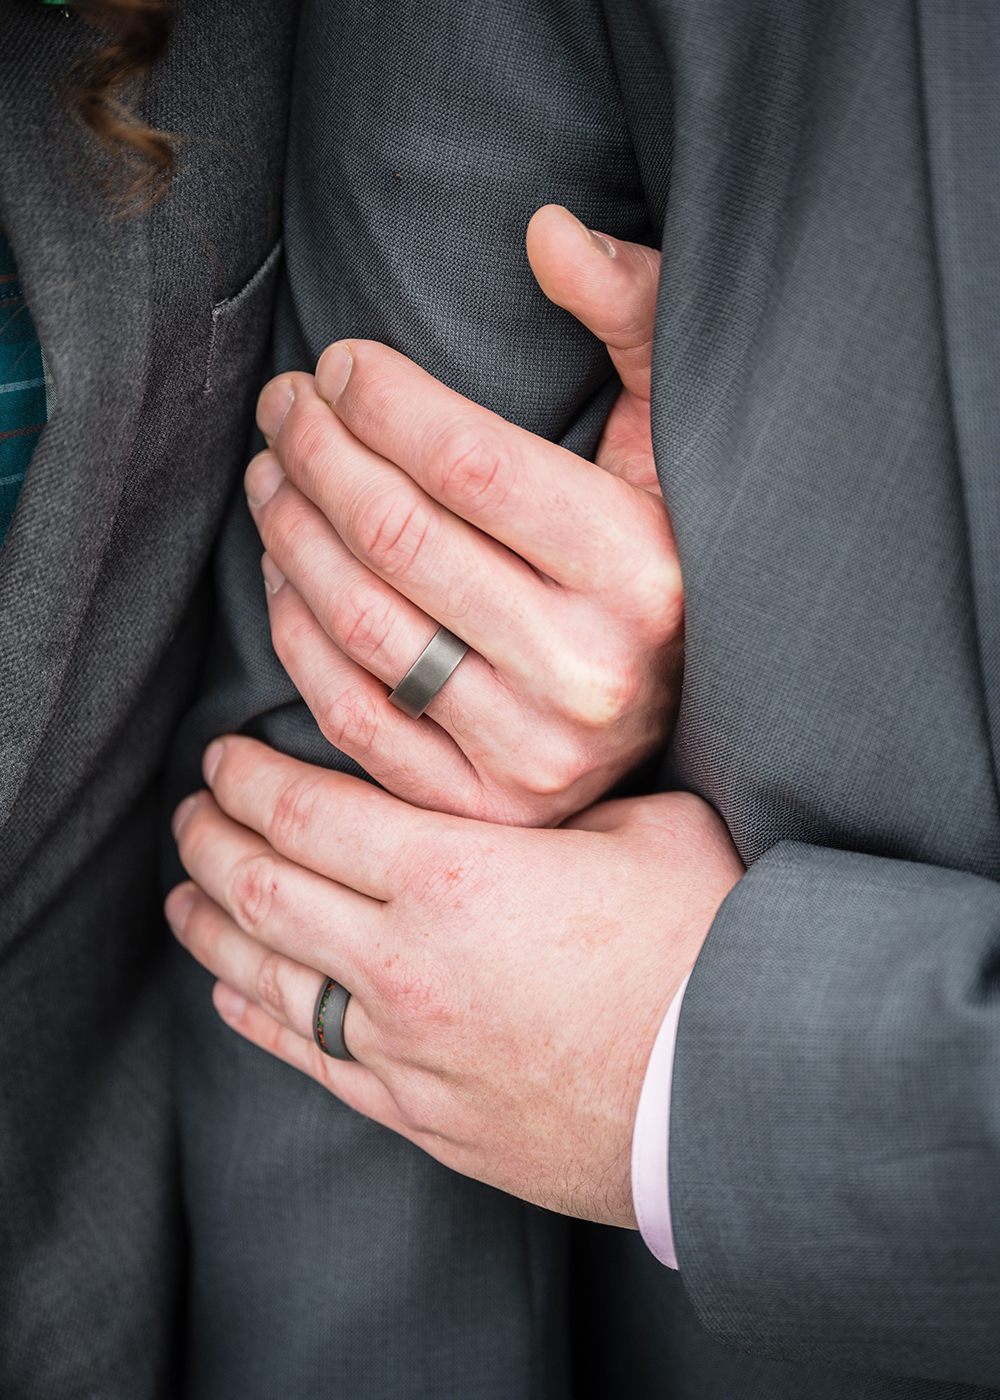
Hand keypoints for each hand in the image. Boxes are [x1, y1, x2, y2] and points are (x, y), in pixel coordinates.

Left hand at [166, 736, 743, 1226]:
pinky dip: (259, 1018)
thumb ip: (562, 804)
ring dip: (212, 928)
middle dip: (211, 841)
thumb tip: (530, 789)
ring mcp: (405, 1048)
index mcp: (455, 872)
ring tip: (183, 897)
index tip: (221, 757)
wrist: (739, 1097)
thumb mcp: (647, 829)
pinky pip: (312, 1059)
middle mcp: (405, 961)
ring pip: (268, 977)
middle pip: (264, 889)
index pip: (306, 812)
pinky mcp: (423, 1114)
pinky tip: (234, 993)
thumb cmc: (707, 948)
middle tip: (192, 813)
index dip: (247, 778)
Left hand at [246, 206, 678, 827]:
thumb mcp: (676, 433)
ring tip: (269, 473)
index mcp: (644, 569)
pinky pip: (350, 711)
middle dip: (314, 451)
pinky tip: (280, 572)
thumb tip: (544, 228)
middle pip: (398, 537)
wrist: (674, 714)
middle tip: (281, 407)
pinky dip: (293, 633)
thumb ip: (636, 316)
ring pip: (360, 622)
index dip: (378, 401)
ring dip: (287, 530)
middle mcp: (591, 669)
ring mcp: (531, 750)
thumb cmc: (661, 558)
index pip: (471, 463)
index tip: (335, 365)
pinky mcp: (476, 804)